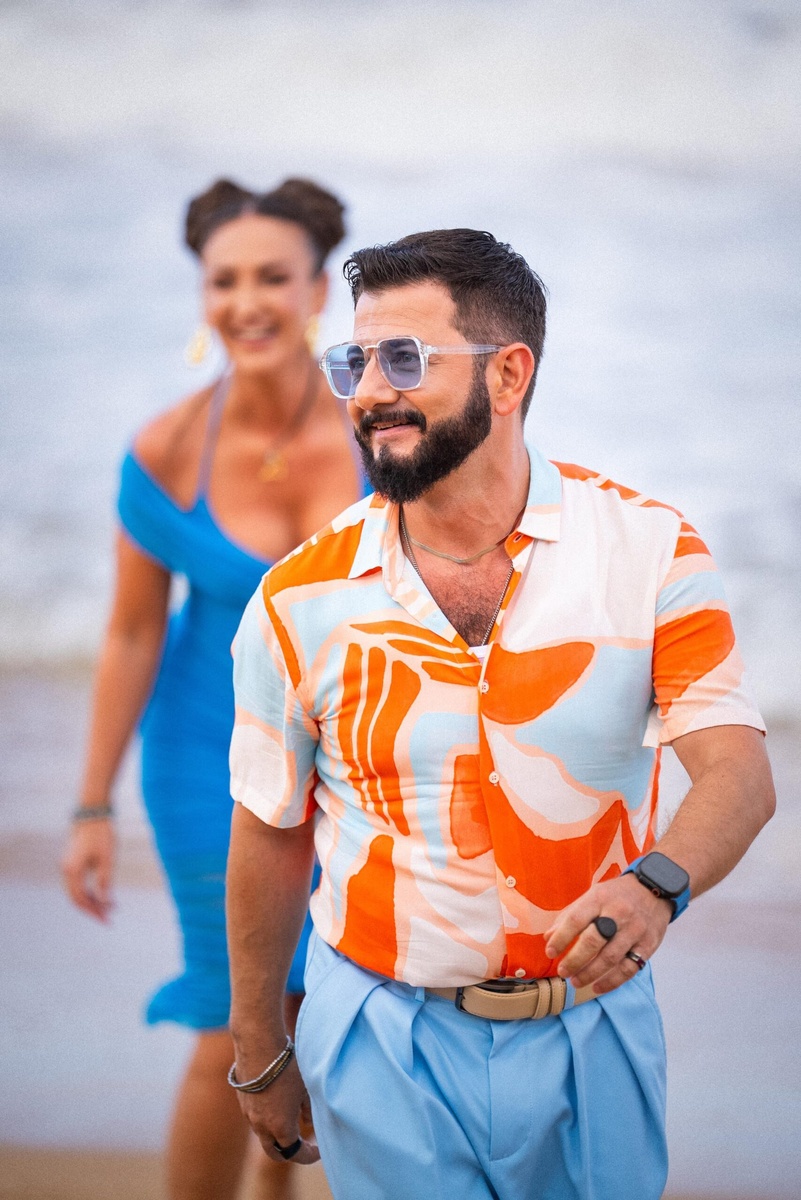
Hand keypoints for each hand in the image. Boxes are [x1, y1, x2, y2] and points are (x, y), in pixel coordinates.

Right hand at [62, 819, 114, 921]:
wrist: (93, 811)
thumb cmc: (102, 833)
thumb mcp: (107, 858)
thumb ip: (105, 881)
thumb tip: (106, 902)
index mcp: (72, 871)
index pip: (81, 900)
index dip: (94, 912)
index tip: (108, 919)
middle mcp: (66, 870)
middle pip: (76, 898)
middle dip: (93, 909)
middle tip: (109, 918)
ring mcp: (67, 866)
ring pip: (77, 892)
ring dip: (92, 901)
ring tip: (111, 907)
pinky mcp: (72, 862)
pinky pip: (78, 883)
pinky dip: (90, 891)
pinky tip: (103, 894)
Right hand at [236, 1057, 319, 1164]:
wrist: (258, 1043)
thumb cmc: (287, 1066)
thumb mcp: (305, 1089)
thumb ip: (308, 1110)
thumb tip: (307, 1122)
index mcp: (280, 1127)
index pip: (295, 1154)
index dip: (309, 1155)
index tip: (319, 1149)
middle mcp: (261, 1125)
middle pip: (274, 1152)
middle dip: (289, 1153)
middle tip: (303, 1145)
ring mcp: (248, 1114)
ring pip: (263, 1135)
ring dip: (277, 1135)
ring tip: (292, 1119)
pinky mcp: (242, 1100)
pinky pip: (255, 1118)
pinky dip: (266, 1119)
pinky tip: (276, 1102)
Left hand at [544, 873, 672, 994]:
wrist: (654, 889)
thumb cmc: (616, 895)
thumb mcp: (592, 896)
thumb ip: (570, 915)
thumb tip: (549, 937)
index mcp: (600, 898)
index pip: (576, 920)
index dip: (560, 938)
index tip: (550, 952)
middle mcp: (618, 913)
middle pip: (593, 941)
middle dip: (574, 960)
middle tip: (562, 972)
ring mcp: (635, 930)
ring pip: (610, 958)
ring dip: (590, 974)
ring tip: (575, 982)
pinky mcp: (648, 944)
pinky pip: (629, 968)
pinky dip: (612, 982)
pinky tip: (597, 987)